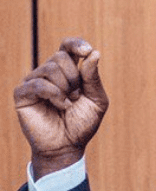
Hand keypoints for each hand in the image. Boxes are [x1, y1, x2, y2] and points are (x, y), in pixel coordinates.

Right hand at [14, 37, 108, 179]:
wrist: (67, 146)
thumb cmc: (82, 123)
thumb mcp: (96, 100)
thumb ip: (93, 77)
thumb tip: (94, 53)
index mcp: (68, 70)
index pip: (68, 46)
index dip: (76, 44)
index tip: (86, 51)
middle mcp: (50, 73)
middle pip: (61, 56)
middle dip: (75, 77)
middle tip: (76, 95)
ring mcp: (34, 82)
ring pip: (50, 68)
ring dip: (65, 87)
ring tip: (68, 103)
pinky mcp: (23, 94)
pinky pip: (39, 83)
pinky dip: (54, 95)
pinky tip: (61, 106)